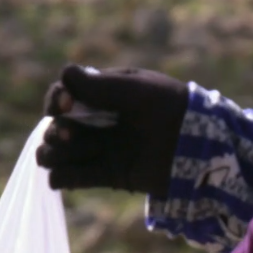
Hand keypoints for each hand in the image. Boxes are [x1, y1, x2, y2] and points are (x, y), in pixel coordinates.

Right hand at [38, 64, 188, 196]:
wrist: (198, 143)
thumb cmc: (168, 107)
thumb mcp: (134, 90)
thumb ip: (99, 85)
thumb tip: (64, 75)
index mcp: (103, 95)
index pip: (64, 95)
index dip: (57, 100)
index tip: (65, 104)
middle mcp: (98, 122)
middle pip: (55, 125)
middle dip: (55, 130)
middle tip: (68, 133)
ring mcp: (102, 149)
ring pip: (57, 152)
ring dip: (54, 152)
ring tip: (73, 152)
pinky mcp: (109, 175)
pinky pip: (71, 178)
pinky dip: (60, 178)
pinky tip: (60, 176)